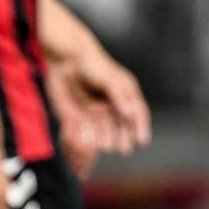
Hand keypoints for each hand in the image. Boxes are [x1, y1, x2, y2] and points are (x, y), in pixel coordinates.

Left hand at [46, 52, 150, 175]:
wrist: (65, 60)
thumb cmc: (93, 65)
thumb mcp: (110, 79)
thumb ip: (120, 96)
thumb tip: (131, 113)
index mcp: (123, 94)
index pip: (136, 113)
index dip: (140, 127)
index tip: (142, 140)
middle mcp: (111, 106)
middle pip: (120, 126)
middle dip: (122, 137)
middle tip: (123, 148)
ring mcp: (94, 112)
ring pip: (103, 130)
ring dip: (105, 139)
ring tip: (106, 146)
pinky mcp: (77, 117)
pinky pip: (84, 131)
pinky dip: (87, 137)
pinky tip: (88, 141)